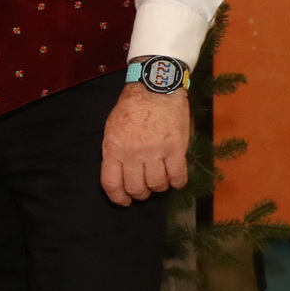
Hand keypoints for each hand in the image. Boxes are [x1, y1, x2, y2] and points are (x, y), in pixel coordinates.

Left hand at [101, 83, 190, 205]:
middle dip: (140, 194)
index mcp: (114, 149)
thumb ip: (114, 151)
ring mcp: (155, 152)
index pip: (112, 184)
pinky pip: (177, 176)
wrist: (155, 88)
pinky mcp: (176, 148)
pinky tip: (175, 180)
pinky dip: (177, 182)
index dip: (118, 198)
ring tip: (159, 181)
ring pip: (157, 185)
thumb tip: (118, 172)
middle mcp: (133, 154)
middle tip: (144, 190)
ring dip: (158, 187)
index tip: (124, 201)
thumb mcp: (112, 129)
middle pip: (136, 188)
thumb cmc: (131, 108)